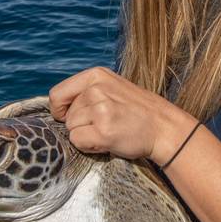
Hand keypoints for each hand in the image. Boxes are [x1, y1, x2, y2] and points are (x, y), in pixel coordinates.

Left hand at [48, 67, 197, 163]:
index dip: (60, 110)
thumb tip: (56, 108)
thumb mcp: (111, 88)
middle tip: (105, 124)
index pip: (57, 94)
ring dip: (86, 135)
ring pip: (71, 129)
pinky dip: (89, 146)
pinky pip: (77, 141)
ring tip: (108, 131)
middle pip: (65, 115)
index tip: (72, 117)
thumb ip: (86, 92)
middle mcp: (97, 89)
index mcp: (96, 75)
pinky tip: (108, 141)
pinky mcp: (104, 130)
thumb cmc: (135, 112)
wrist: (164, 128)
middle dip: (80, 124)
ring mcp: (101, 109)